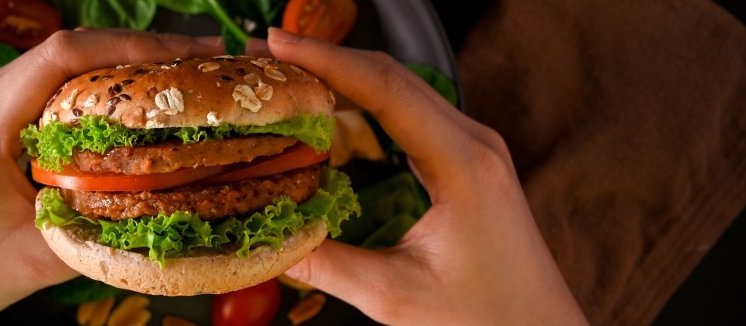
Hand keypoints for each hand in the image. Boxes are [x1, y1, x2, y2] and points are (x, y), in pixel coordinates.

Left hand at [0, 30, 221, 324]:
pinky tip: (133, 106)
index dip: (133, 48)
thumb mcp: (36, 258)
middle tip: (203, 62)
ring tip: (179, 77)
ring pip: (61, 66)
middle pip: (68, 51)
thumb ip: (104, 234)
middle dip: (141, 52)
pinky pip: (50, 89)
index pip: (64, 57)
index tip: (188, 54)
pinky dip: (98, 91)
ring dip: (121, 68)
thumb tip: (175, 212)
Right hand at [258, 28, 586, 324]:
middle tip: (268, 54)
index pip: (386, 90)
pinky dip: (366, 98)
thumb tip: (264, 238)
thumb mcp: (393, 295)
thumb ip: (325, 264)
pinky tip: (332, 104)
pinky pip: (412, 111)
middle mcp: (474, 141)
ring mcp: (475, 145)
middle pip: (393, 76)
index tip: (278, 45)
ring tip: (290, 71)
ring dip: (346, 74)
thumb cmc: (482, 316)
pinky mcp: (469, 158)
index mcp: (463, 164)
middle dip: (327, 58)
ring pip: (403, 88)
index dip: (327, 61)